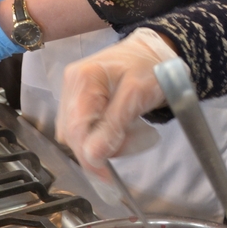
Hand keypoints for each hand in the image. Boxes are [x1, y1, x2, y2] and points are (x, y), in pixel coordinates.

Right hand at [57, 27, 174, 177]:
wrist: (155, 51)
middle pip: (75, 132)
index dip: (89, 155)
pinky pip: (86, 127)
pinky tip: (123, 128)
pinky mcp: (82, 99)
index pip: (76, 127)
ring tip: (132, 132)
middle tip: (134, 142)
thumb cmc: (150, 68)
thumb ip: (114, 125)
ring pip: (79, 133)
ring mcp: (74, 92)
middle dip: (101, 147)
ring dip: (104, 142)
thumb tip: (93, 157)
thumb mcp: (137, 95)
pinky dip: (105, 134)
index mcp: (82, 78)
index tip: (106, 176)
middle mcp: (71, 85)